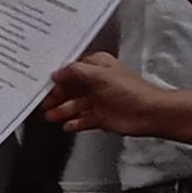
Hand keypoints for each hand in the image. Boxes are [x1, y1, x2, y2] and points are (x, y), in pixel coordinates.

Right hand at [42, 52, 165, 136]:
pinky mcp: (101, 117)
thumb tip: (58, 73)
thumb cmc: (130, 91)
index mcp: (97, 67)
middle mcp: (97, 82)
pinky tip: (66, 125)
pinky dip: (74, 123)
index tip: (43, 83)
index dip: (58, 77)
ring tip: (50, 116)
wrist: (148, 113)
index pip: (72, 70)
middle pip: (71, 89)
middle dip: (56, 96)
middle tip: (43, 102)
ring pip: (75, 105)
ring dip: (62, 110)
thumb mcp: (99, 75)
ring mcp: (99, 101)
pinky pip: (83, 120)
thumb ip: (76, 72)